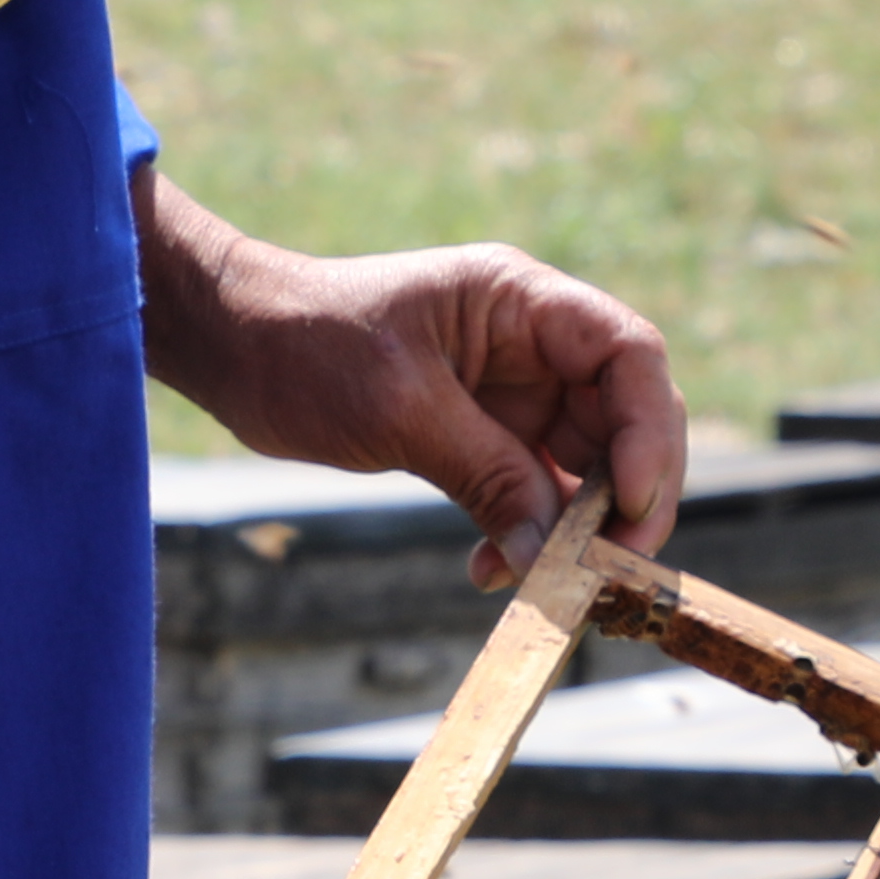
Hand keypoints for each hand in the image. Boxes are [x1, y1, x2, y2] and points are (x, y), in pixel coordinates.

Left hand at [135, 173, 691, 590]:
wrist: (232, 346)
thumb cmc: (305, 346)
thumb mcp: (398, 410)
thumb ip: (485, 474)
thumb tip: (551, 553)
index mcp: (520, 300)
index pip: (628, 353)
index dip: (647, 429)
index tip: (631, 504)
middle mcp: (531, 342)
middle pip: (624, 415)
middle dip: (626, 494)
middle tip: (610, 566)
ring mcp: (511, 390)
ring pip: (585, 464)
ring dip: (573, 528)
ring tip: (540, 579)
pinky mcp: (483, 434)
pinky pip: (532, 490)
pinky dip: (524, 534)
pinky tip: (490, 571)